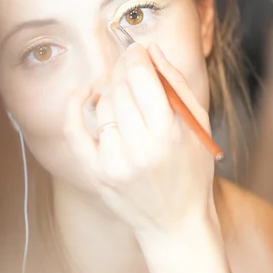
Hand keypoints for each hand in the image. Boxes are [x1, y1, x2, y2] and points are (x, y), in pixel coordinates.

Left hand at [64, 42, 216, 249]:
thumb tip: (153, 50)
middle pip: (120, 88)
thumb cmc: (193, 171)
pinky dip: (75, 105)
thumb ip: (176, 84)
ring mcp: (113, 162)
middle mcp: (139, 148)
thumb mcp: (198, 126)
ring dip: (109, 88)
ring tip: (122, 90)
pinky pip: (74, 131)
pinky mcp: (96, 173)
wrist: (176, 223)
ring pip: (102, 105)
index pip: (141, 78)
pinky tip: (85, 94)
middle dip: (123, 68)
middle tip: (129, 64)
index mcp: (168, 134)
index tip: (138, 49)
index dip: (137, 56)